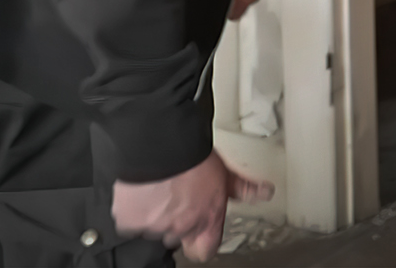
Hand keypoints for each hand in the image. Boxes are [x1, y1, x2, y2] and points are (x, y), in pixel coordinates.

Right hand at [113, 151, 272, 260]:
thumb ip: (243, 188)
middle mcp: (181, 228)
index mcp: (206, 220)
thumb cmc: (195, 157)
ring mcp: (154, 226)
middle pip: (177, 236)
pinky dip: (133, 207)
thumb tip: (265, 191)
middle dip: (176, 220)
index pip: (205, 250)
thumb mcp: (226, 172)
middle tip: (177, 197)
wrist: (162, 145)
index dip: (203, 241)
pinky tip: (141, 190)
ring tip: (159, 188)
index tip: (201, 231)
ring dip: (155, 211)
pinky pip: (130, 219)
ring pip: (153, 227)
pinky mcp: (131, 219)